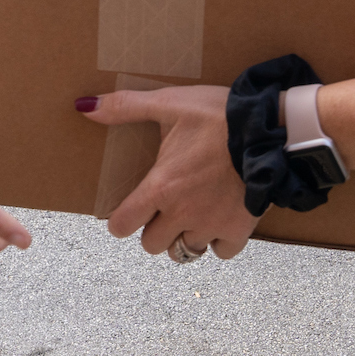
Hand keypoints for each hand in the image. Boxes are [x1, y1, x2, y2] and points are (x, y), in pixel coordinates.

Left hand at [78, 85, 260, 260]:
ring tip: (190, 218)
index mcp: (160, 187)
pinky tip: (220, 222)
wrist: (270, 129)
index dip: (120, 221)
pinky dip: (219, 243)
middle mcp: (182, 213)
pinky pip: (221, 252)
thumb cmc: (218, 115)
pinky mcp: (239, 229)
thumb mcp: (169, 103)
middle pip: (151, 245)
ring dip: (183, 238)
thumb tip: (84, 106)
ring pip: (184, 251)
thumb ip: (125, 107)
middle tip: (164, 210)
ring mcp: (211, 224)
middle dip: (153, 230)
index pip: (122, 226)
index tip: (129, 211)